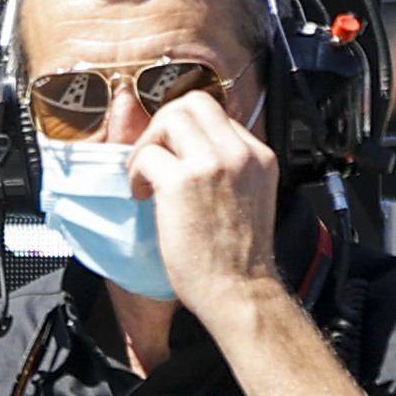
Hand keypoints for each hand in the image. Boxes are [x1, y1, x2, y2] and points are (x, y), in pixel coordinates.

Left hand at [131, 88, 288, 315]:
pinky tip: (142, 196)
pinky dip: (136, 172)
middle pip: (194, 102)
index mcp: (258, 155)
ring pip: (170, 117)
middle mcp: (239, 152)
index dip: (188, 133)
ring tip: (146, 177)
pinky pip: (148, 154)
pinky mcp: (183, 182)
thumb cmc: (239, 259)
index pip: (218, 116)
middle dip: (164, 125)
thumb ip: (231, 171)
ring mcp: (212, 164)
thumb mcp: (251, 198)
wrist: (240, 292)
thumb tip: (194, 155)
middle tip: (155, 156)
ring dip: (148, 144)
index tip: (176, 157)